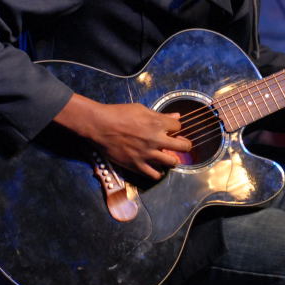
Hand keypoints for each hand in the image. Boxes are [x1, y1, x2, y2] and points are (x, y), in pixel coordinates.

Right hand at [55, 94, 191, 179]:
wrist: (100, 125)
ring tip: (168, 157)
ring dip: (172, 159)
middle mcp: (156, 139)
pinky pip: (154, 175)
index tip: (171, 128)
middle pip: (183, 146)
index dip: (175, 127)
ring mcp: (147, 154)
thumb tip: (177, 116)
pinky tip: (156, 168)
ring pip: (172, 162)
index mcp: (157, 123)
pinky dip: (158, 173)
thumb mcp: (141, 109)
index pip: (178, 126)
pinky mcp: (137, 165)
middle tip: (180, 145)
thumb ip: (160, 115)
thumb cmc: (119, 113)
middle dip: (184, 144)